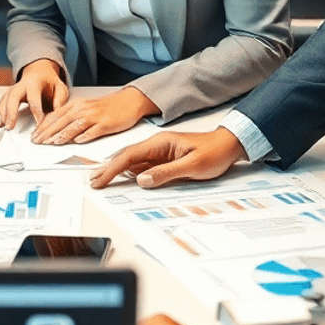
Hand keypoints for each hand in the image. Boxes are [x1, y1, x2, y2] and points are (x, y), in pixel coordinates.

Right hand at [0, 60, 68, 128]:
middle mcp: (21, 84)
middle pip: (13, 97)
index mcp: (34, 82)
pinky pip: (1, 102)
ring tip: (2, 126)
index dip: (37, 112)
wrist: (41, 72)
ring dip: (2, 113)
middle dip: (11, 112)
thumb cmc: (50, 81)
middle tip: (10, 126)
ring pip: (5, 99)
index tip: (39, 124)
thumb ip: (60, 98)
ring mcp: (14, 88)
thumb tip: (57, 110)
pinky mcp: (9, 94)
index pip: (34, 98)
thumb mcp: (60, 87)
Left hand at [32, 86, 158, 144]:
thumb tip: (57, 129)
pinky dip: (84, 136)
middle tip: (37, 142)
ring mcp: (94, 116)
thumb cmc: (107, 107)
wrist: (129, 101)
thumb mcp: (86, 108)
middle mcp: (83, 109)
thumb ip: (72, 117)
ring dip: (62, 135)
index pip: (55, 116)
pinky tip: (77, 142)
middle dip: (47, 133)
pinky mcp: (105, 124)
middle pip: (61, 121)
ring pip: (74, 126)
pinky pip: (93, 131)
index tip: (34, 136)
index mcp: (76, 105)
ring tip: (52, 143)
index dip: (43, 127)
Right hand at [89, 127, 245, 189]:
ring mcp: (160, 152)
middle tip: (94, 182)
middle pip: (126, 157)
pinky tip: (123, 179)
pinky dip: (131, 173)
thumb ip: (166, 173)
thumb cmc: (214, 153)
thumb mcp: (192, 166)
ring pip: (133, 162)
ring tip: (102, 181)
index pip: (129, 155)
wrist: (230, 146)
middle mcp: (157, 146)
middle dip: (108, 169)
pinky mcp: (164, 159)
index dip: (112, 168)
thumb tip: (141, 180)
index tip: (100, 179)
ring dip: (117, 171)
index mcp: (160, 143)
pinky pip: (144, 167)